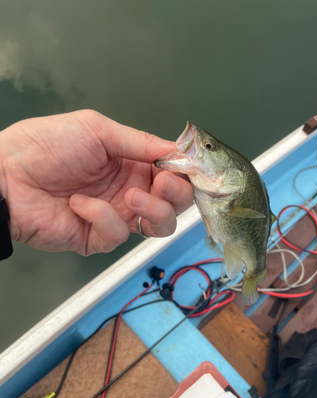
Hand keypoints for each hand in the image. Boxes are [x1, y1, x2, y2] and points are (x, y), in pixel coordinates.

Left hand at [0, 110, 192, 254]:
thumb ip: (141, 142)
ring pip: (159, 225)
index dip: (186, 173)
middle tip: (161, 183)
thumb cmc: (47, 146)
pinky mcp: (99, 238)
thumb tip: (181, 151)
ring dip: (152, 209)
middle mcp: (131, 189)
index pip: (175, 173)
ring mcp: (117, 215)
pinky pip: (118, 235)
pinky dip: (102, 217)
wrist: (5, 176)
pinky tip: (78, 204)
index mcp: (133, 163)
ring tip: (128, 196)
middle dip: (177, 194)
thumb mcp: (97, 129)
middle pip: (176, 203)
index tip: (189, 169)